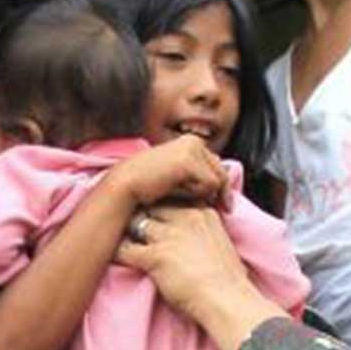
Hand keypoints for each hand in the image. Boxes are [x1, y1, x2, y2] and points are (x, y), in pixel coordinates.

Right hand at [111, 135, 230, 210]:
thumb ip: (197, 175)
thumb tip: (223, 186)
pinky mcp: (189, 161)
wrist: (125, 186)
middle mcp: (193, 141)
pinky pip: (210, 185)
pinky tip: (178, 192)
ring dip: (204, 193)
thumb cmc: (147, 185)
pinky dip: (197, 194)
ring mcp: (191, 149)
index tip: (224, 204)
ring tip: (182, 195)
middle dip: (221, 192)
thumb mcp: (177, 176)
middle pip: (222, 171)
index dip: (220, 185)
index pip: (217, 165)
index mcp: (191, 141)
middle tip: (225, 208)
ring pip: (218, 179)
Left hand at [120, 205, 286, 349]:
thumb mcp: (221, 243)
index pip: (173, 196)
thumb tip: (195, 236)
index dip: (159, 204)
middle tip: (127, 222)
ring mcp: (170, 236)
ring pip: (135, 221)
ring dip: (125, 230)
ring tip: (116, 237)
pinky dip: (116, 252)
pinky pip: (124, 248)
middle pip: (151, 204)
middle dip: (139, 212)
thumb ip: (205, 231)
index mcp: (203, 213)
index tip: (152, 212)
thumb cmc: (229, 281)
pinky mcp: (156, 256)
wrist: (229, 301)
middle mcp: (186, 217)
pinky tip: (110, 255)